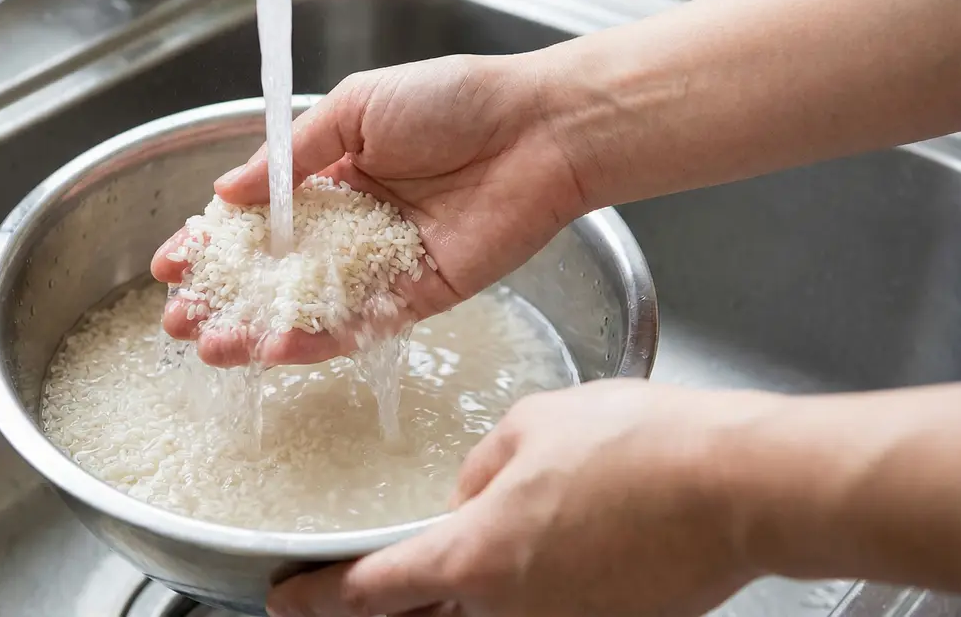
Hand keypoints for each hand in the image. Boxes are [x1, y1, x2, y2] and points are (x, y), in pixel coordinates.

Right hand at [152, 53, 588, 365]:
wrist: (537, 130)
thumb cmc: (453, 101)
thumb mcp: (356, 108)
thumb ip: (291, 157)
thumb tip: (226, 192)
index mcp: (333, 176)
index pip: (259, 218)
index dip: (214, 241)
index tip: (172, 261)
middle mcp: (352, 226)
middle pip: (275, 272)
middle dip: (223, 296)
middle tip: (178, 318)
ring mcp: (382, 266)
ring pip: (308, 308)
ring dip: (256, 330)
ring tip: (209, 347)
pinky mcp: (417, 297)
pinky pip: (360, 325)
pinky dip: (317, 340)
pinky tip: (273, 348)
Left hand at [266, 381, 776, 616]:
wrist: (738, 487)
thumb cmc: (639, 447)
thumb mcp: (533, 425)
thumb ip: (482, 469)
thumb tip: (471, 495)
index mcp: (474, 558)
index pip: (369, 593)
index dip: (317, 600)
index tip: (285, 601)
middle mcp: (509, 612)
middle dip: (384, 609)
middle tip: (361, 591)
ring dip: (459, 598)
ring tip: (466, 555)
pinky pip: (543, 611)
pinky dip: (525, 589)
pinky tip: (545, 548)